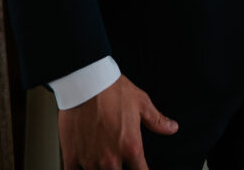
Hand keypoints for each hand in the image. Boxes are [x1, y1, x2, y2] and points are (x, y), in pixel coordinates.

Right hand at [57, 73, 177, 169]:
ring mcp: (90, 160)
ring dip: (100, 168)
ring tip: (101, 157)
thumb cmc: (113, 90)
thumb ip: (156, 120)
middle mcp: (111, 159)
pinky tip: (82, 163)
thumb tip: (172, 128)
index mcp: (130, 147)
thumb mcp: (141, 102)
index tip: (140, 168)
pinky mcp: (71, 157)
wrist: (86, 81)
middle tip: (118, 160)